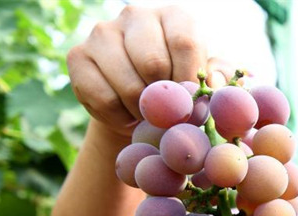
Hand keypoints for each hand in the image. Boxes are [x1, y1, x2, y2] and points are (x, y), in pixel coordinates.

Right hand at [67, 5, 231, 136]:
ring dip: (143, 111)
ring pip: (127, 84)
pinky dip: (119, 117)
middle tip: (170, 114)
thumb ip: (219, 78)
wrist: (139, 104)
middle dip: (165, 99)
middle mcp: (136, 15)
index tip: (192, 103)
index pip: (184, 43)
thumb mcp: (207, 81)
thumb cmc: (181, 88)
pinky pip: (102, 97)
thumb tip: (213, 82)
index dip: (189, 81)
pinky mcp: (78, 56)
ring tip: (149, 116)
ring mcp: (102, 33)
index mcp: (173, 17)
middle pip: (153, 63)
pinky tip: (127, 116)